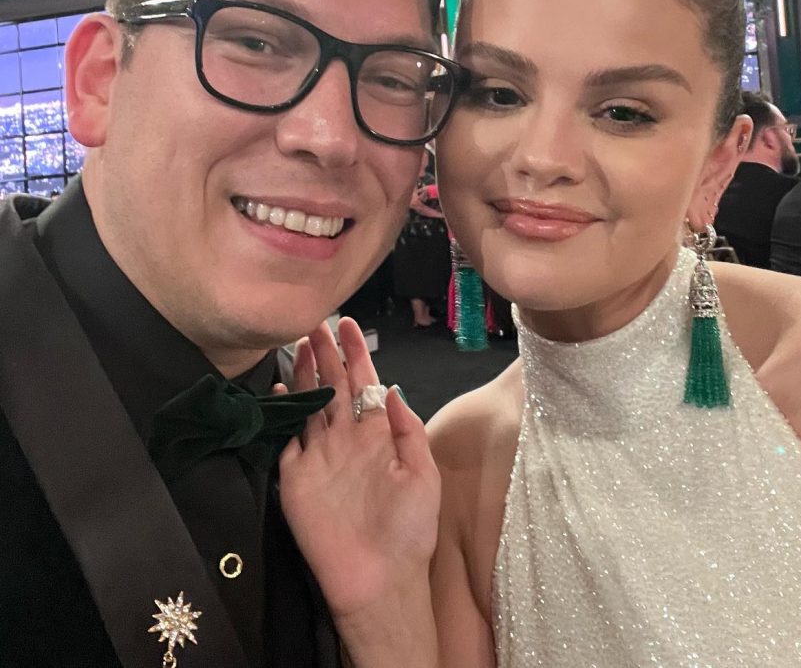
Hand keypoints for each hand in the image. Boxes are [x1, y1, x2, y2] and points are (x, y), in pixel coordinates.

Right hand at [278, 319, 440, 620]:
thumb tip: (390, 388)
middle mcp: (346, 438)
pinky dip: (281, 410)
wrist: (379, 578)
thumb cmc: (409, 529)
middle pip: (333, 384)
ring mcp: (319, 456)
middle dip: (325, 351)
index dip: (356, 352)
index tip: (348, 323)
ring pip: (309, 402)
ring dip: (304, 371)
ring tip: (298, 340)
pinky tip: (279, 386)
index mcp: (378, 434)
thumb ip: (408, 430)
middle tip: (314, 319)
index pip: (364, 381)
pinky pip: (285, 437)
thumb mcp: (423, 474)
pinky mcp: (295, 477)